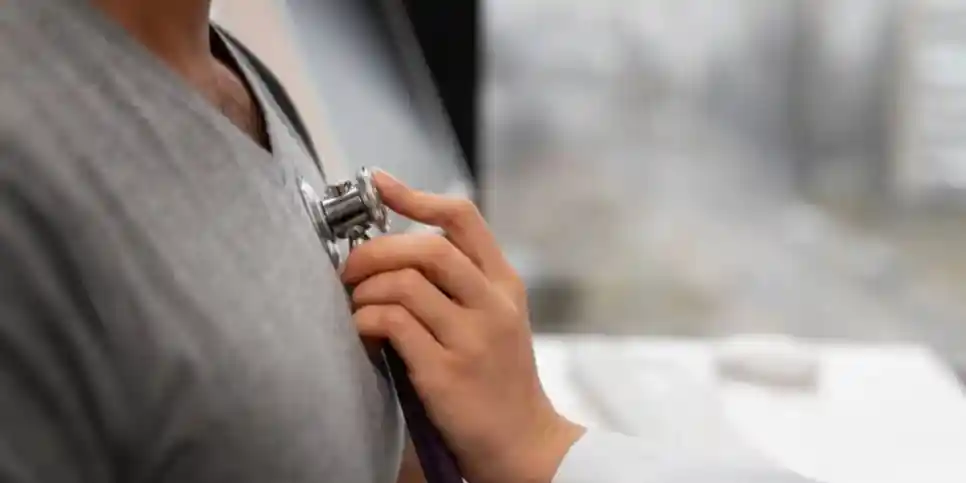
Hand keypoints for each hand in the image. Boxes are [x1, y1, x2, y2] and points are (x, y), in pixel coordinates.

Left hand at [342, 172, 585, 482]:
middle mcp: (492, 304)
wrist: (522, 440)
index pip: (463, 219)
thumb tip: (398, 248)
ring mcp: (471, 338)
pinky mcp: (445, 371)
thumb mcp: (499, 319)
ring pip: (403, 284)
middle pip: (426, 247)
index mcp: (504, 284)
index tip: (379, 184)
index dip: (416, 196)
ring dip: (366, 291)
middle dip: (375, 250)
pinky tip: (366, 332)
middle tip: (351, 268)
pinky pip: (392, 324)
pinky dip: (367, 321)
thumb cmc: (499, 378)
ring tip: (359, 307)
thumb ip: (463, 282)